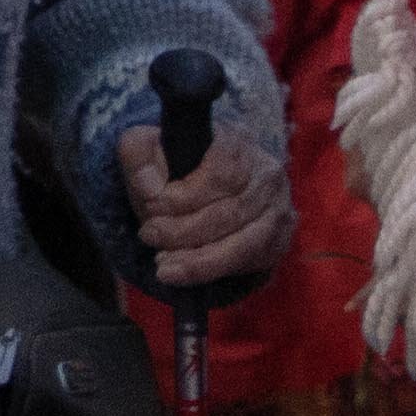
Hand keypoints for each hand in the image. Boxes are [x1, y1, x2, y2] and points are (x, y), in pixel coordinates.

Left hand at [113, 117, 292, 291]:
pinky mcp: (277, 240)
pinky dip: (214, 270)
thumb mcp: (148, 146)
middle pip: (229, 213)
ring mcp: (277, 210)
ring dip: (199, 261)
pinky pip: (250, 262)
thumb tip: (149, 188)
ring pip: (243, 244)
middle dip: (182, 231)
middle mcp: (267, 176)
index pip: (220, 173)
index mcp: (237, 143)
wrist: (203, 184)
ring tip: (163, 268)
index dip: (184, 196)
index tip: (150, 206)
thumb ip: (138, 153)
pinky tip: (183, 272)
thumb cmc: (175, 165)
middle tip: (148, 236)